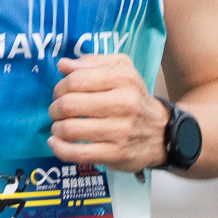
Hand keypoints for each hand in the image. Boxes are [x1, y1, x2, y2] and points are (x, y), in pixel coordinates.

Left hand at [47, 54, 167, 170]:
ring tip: (59, 127)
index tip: (60, 93)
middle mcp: (124, 103)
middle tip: (57, 111)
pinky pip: (78, 153)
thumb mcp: (122, 70)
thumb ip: (92, 63)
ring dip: (57, 128)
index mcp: (123, 78)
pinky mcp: (116, 154)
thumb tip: (63, 65)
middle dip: (55, 108)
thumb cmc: (135, 98)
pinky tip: (56, 143)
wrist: (162, 132)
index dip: (60, 87)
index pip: (76, 80)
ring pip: (70, 129)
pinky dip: (60, 148)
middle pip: (69, 105)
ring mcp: (120, 131)